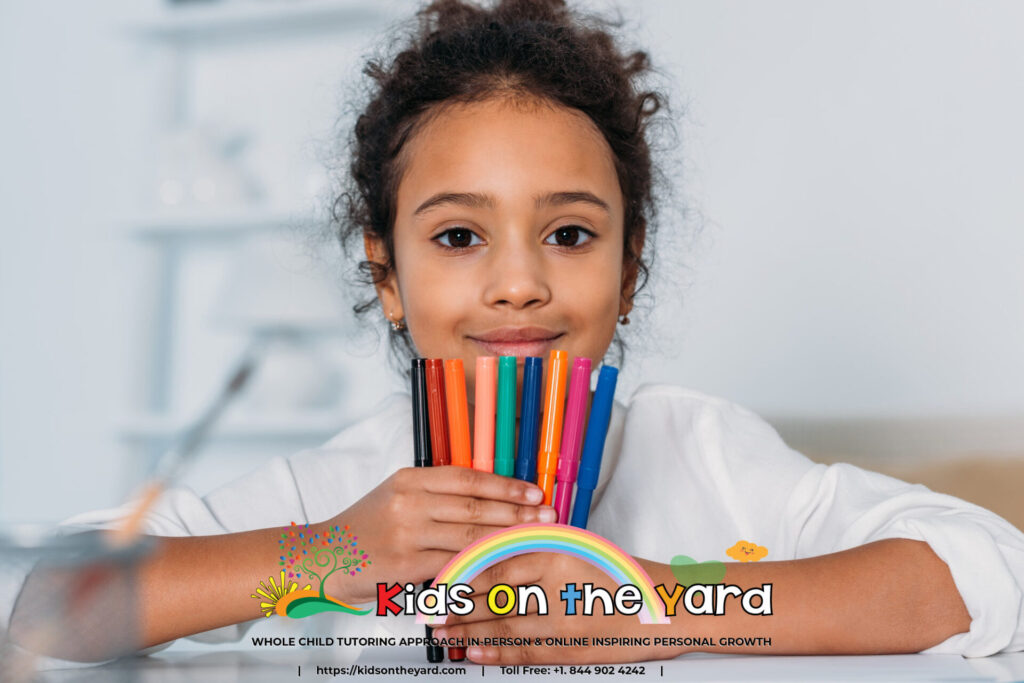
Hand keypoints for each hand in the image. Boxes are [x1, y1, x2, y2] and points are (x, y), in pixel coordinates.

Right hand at [322, 467, 553, 603]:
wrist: (327, 555)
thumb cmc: (368, 527)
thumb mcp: (397, 495)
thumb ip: (437, 494)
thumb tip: (490, 496)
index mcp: (411, 479)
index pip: (469, 478)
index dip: (506, 486)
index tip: (534, 493)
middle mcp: (409, 502)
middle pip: (475, 507)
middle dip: (516, 513)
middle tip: (546, 517)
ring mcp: (407, 534)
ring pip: (469, 537)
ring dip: (507, 539)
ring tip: (535, 540)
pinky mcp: (406, 564)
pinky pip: (453, 564)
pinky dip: (481, 565)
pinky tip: (503, 566)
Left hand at [434, 552, 680, 664]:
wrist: (662, 606)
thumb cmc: (618, 574)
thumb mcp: (576, 549)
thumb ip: (535, 551)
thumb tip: (487, 559)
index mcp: (554, 549)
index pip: (494, 560)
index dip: (461, 573)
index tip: (438, 579)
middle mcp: (555, 581)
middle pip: (492, 594)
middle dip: (456, 605)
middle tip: (429, 610)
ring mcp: (562, 616)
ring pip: (502, 624)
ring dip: (468, 631)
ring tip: (443, 634)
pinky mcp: (568, 646)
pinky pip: (523, 651)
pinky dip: (495, 654)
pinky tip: (474, 654)